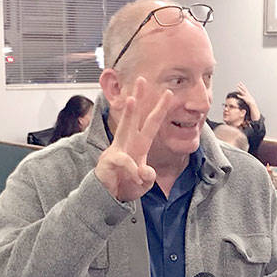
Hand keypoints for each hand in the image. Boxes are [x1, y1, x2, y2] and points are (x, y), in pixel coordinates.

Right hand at [95, 76, 171, 201]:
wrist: (108, 197)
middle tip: (142, 79)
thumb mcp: (144, 183)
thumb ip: (147, 177)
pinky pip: (124, 161)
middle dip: (139, 97)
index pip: (151, 123)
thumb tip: (145, 171)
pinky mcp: (110, 160)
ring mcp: (118, 149)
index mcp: (139, 145)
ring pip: (124, 127)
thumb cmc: (126, 185)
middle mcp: (128, 142)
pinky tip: (137, 178)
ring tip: (131, 99)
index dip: (160, 109)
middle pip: (135, 116)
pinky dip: (132, 170)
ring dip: (128, 113)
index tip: (168, 93)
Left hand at [233, 82, 259, 119]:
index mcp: (247, 93)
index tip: (240, 82)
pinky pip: (242, 97)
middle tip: (238, 83)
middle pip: (243, 89)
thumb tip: (243, 94)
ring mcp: (246, 96)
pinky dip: (240, 96)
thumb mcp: (248, 98)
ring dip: (240, 89)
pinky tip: (237, 95)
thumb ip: (245, 96)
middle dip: (241, 86)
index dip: (242, 85)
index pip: (245, 88)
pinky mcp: (246, 99)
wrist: (253, 105)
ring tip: (237, 87)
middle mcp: (247, 94)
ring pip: (242, 92)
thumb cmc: (250, 102)